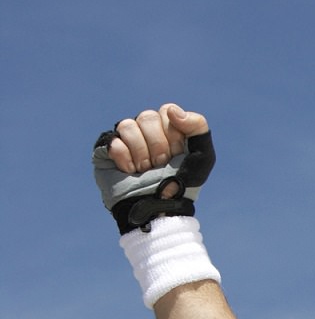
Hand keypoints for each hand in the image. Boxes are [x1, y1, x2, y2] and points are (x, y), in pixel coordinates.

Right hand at [93, 103, 215, 233]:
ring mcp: (125, 138)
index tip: (177, 154)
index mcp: (168, 127)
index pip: (166, 111)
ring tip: (145, 170)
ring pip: (128, 125)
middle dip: (158, 146)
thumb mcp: (203, 157)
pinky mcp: (106, 149)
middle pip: (147, 116)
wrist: (160, 208)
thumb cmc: (182, 185)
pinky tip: (130, 172)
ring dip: (141, 153)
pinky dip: (125, 159)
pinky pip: (113, 141)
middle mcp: (146, 130)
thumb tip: (171, 111)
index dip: (173, 134)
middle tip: (160, 165)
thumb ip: (198, 127)